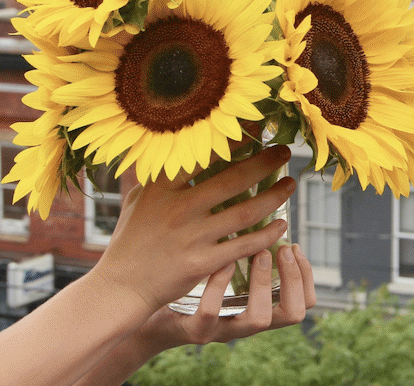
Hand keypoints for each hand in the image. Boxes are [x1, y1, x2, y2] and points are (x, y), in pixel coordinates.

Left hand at [69, 244, 315, 385]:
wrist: (138, 304)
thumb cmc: (178, 274)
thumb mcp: (210, 259)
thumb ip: (229, 236)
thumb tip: (248, 187)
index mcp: (254, 303)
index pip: (301, 301)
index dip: (307, 276)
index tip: (296, 243)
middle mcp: (245, 320)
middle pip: (292, 313)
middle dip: (295, 279)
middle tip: (288, 245)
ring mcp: (222, 328)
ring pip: (261, 318)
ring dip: (263, 283)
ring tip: (262, 252)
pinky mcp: (195, 330)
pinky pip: (212, 314)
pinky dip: (219, 288)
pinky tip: (220, 264)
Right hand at [87, 145, 294, 315]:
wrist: (123, 284)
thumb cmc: (129, 240)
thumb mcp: (136, 201)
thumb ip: (156, 179)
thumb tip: (172, 155)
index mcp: (161, 188)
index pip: (202, 156)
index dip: (233, 141)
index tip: (256, 129)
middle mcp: (178, 208)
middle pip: (232, 180)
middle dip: (264, 163)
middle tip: (285, 152)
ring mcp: (191, 237)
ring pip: (244, 213)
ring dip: (273, 197)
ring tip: (290, 185)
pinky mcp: (201, 263)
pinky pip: (243, 245)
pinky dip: (266, 235)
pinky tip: (281, 225)